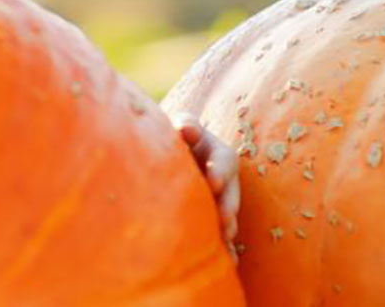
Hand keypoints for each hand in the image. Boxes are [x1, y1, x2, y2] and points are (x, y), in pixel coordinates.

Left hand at [174, 116, 239, 257]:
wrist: (154, 148)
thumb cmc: (162, 133)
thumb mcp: (171, 126)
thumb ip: (183, 126)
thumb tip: (187, 129)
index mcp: (211, 149)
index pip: (223, 159)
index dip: (220, 170)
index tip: (213, 182)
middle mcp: (218, 174)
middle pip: (230, 191)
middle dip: (228, 205)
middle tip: (223, 221)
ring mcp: (216, 195)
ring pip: (228, 213)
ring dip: (227, 226)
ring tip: (224, 239)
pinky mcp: (210, 214)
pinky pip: (222, 232)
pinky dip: (226, 247)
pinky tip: (226, 259)